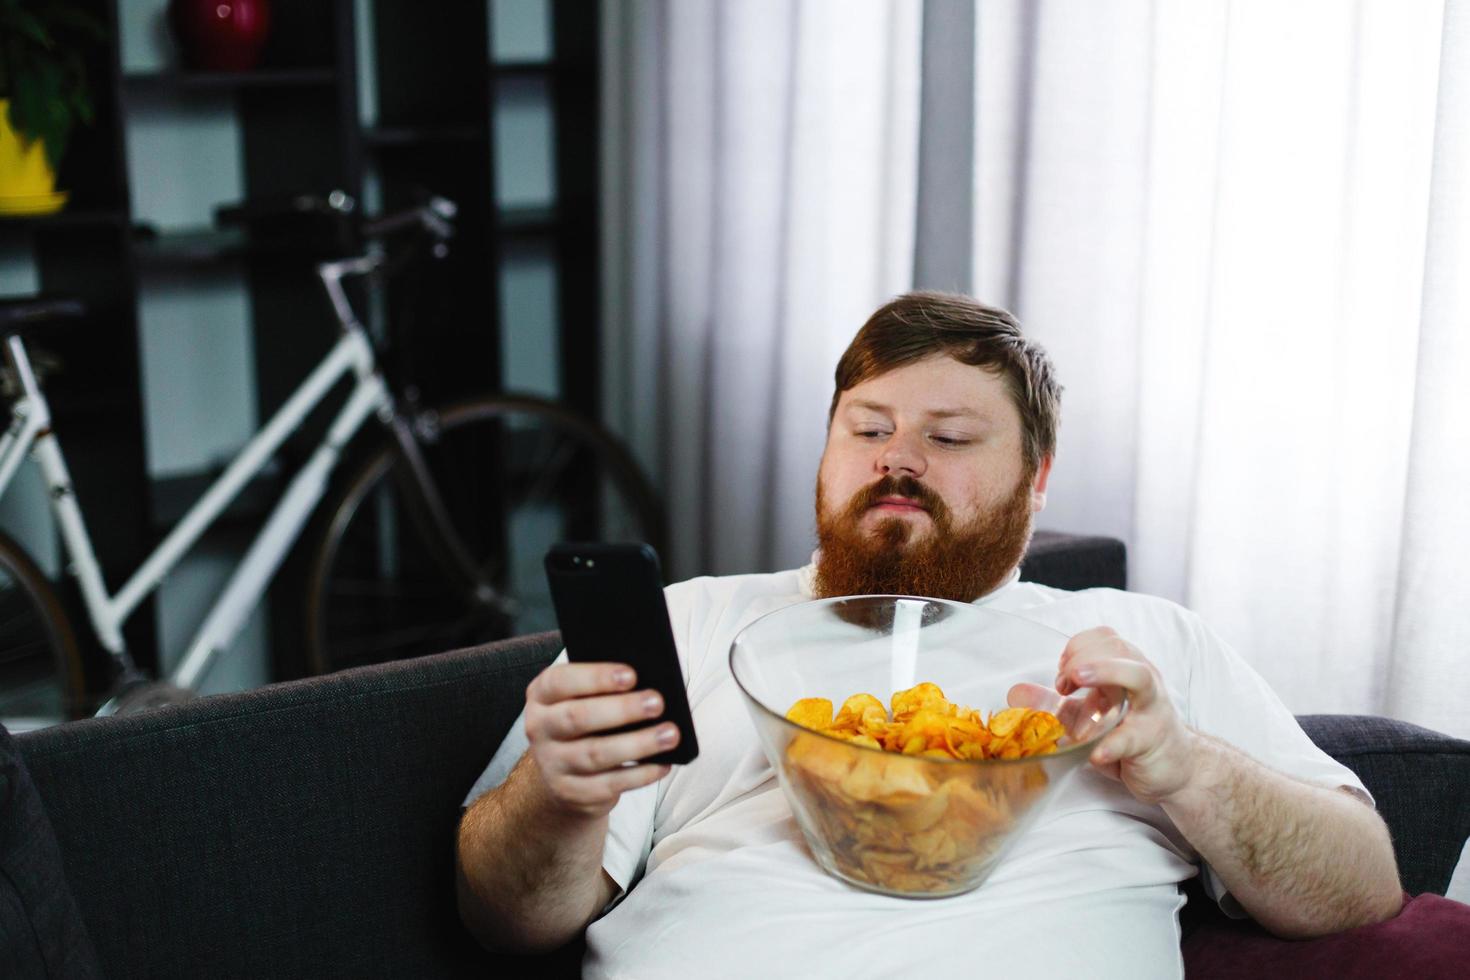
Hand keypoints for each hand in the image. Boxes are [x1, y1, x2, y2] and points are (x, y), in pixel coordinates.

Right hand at [523, 662, 677, 818]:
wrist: (562, 776)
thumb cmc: (584, 723)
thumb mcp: (581, 699)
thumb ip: (604, 688)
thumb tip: (648, 684)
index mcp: (542, 696)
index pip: (560, 681)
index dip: (596, 677)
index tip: (632, 675)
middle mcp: (540, 729)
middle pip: (578, 717)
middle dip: (622, 709)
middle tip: (657, 702)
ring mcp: (553, 764)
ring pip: (596, 754)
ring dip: (638, 743)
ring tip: (670, 734)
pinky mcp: (572, 792)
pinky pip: (609, 784)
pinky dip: (640, 774)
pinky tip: (663, 763)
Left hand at [1054, 626, 1199, 804]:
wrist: (1176, 768)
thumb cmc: (1131, 732)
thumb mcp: (1089, 715)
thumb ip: (1054, 703)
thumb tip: (1016, 693)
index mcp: (1128, 667)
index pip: (1105, 638)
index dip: (1077, 648)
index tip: (1061, 671)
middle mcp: (1143, 680)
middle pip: (1118, 648)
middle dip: (1082, 658)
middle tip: (1063, 685)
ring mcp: (1151, 709)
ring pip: (1138, 677)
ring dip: (1104, 673)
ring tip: (1075, 684)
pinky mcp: (1152, 741)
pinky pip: (1133, 737)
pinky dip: (1112, 743)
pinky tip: (1095, 752)